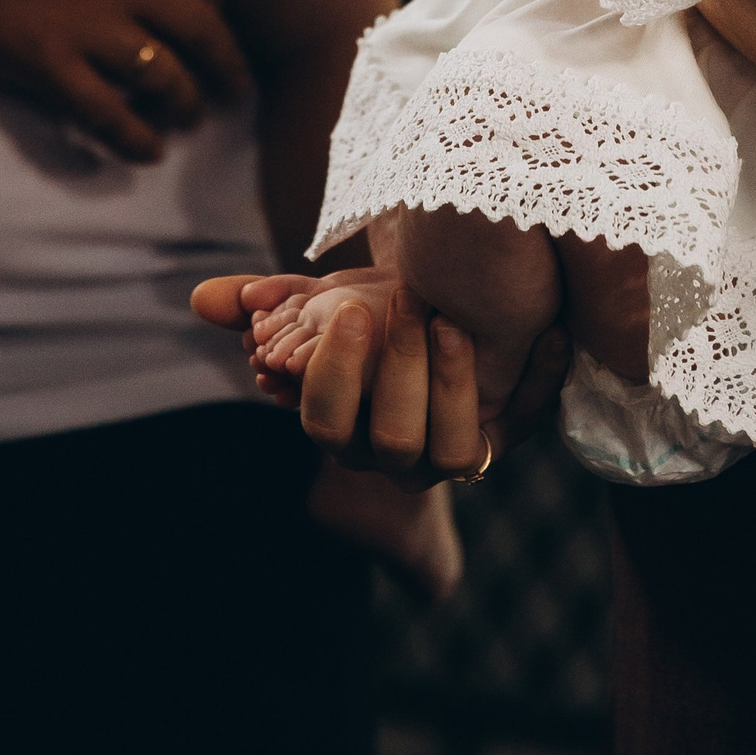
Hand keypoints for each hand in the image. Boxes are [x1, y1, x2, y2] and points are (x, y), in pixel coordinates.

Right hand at [0, 0, 255, 163]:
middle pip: (201, 27)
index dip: (224, 19)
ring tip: (188, 120)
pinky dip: (136, 138)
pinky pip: (108, 112)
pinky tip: (146, 151)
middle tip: (236, 90)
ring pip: (163, 74)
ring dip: (184, 104)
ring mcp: (84, 22)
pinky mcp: (49, 59)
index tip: (229, 41)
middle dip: (226, 64)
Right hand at [194, 277, 570, 488]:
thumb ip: (269, 303)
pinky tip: (549, 331)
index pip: (326, 424)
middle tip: (407, 299)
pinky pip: (526, 421)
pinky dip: (539, 379)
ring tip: (456, 323)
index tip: (350, 310)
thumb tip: (205, 300)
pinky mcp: (508, 432)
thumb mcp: (323, 304)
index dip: (336, 374)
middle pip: (393, 440)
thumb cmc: (376, 321)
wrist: (446, 324)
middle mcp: (397, 456)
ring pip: (454, 452)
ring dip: (455, 386)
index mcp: (345, 429)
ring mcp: (454, 451)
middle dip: (398, 368)